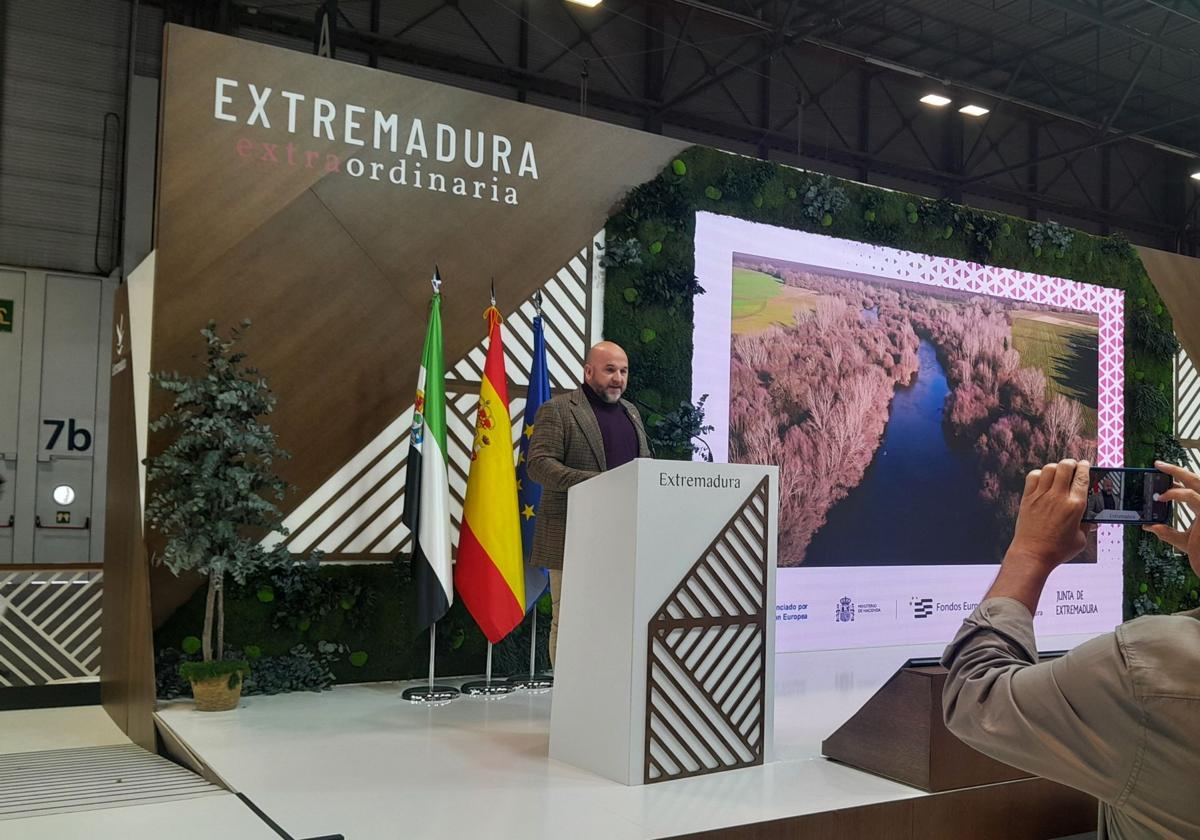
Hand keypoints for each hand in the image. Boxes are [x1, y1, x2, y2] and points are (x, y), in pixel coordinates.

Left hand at [1006, 459, 1091, 571]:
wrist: (1032, 554)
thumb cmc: (1058, 550)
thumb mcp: (1080, 539)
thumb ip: (1087, 526)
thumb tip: (1093, 519)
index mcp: (1075, 506)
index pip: (1082, 477)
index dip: (1085, 467)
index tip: (1086, 465)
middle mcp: (1058, 497)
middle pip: (1065, 467)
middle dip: (1071, 463)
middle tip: (1073, 466)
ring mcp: (1041, 496)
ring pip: (1049, 468)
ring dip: (1056, 467)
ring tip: (1059, 472)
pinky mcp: (1027, 498)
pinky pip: (1033, 476)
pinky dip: (1040, 474)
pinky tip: (1043, 479)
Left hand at [1143, 460, 1199, 574]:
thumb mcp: (1180, 541)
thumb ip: (1166, 532)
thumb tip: (1148, 526)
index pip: (1191, 489)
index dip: (1176, 482)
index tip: (1160, 477)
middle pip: (1195, 480)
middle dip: (1177, 470)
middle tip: (1158, 464)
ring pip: (1196, 481)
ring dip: (1177, 472)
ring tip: (1160, 467)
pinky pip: (1192, 495)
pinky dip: (1176, 493)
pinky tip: (1162, 496)